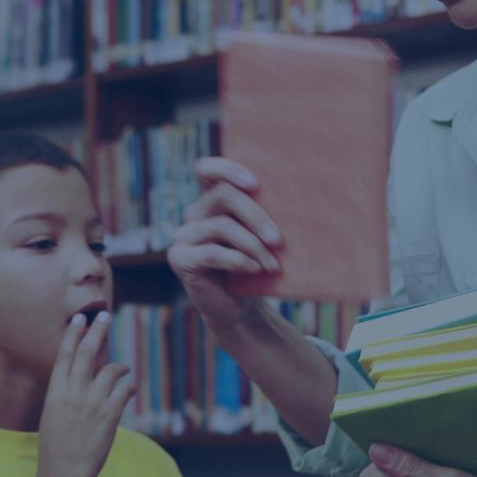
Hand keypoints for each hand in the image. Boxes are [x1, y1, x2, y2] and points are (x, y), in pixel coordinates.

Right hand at [36, 312, 134, 476]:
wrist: (63, 474)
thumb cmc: (57, 448)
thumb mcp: (53, 416)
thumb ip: (66, 395)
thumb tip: (82, 379)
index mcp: (54, 394)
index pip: (64, 357)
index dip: (72, 335)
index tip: (79, 319)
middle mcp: (72, 394)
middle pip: (86, 354)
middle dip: (96, 331)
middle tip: (105, 315)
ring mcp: (90, 404)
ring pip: (108, 370)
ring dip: (119, 366)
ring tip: (123, 368)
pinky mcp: (108, 415)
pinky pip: (123, 391)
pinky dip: (128, 386)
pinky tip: (129, 387)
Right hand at [167, 158, 282, 328]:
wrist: (240, 308)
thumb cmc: (256, 267)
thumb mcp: (262, 238)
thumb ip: (265, 216)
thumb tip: (296, 197)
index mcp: (212, 202)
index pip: (207, 169)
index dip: (228, 169)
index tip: (256, 185)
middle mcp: (194, 214)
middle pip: (223, 195)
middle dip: (256, 216)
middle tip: (278, 240)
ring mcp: (184, 235)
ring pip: (221, 225)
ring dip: (253, 246)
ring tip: (272, 265)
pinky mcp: (180, 258)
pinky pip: (212, 252)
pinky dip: (240, 261)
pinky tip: (257, 270)